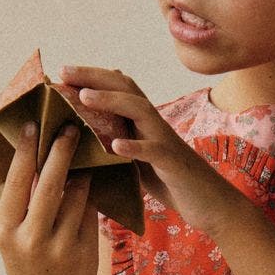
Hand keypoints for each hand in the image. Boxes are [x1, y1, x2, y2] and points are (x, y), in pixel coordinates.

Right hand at [0, 106, 103, 274]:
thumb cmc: (29, 269)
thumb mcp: (14, 240)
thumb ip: (22, 205)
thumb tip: (35, 159)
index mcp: (6, 230)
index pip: (17, 181)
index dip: (27, 151)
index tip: (34, 123)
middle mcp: (31, 238)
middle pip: (49, 183)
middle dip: (61, 151)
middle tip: (70, 126)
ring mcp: (60, 245)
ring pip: (76, 194)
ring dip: (82, 171)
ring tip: (86, 150)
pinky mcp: (86, 251)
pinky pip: (91, 211)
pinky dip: (93, 194)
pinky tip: (95, 181)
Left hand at [61, 66, 237, 236]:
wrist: (212, 204)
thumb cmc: (171, 183)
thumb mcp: (138, 160)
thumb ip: (118, 145)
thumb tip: (84, 143)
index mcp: (143, 122)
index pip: (118, 88)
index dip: (92, 77)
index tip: (62, 72)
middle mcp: (154, 124)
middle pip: (126, 88)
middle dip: (94, 76)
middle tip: (64, 71)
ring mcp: (165, 142)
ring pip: (139, 110)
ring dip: (111, 101)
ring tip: (84, 96)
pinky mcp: (174, 164)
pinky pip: (154, 150)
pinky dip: (135, 147)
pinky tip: (115, 146)